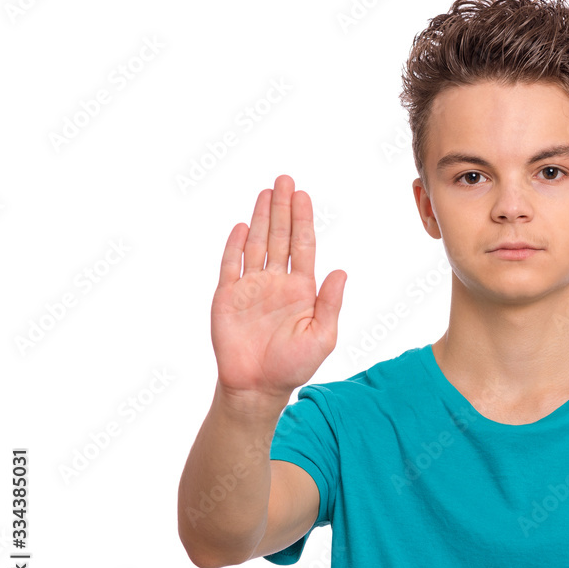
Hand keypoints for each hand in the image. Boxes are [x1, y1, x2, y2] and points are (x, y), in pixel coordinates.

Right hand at [211, 174, 345, 400]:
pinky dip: (235, 245)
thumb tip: (341, 271)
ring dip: (260, 218)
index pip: (303, 246)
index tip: (302, 195)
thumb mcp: (322, 336)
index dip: (302, 220)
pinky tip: (241, 225)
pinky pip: (231, 265)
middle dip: (282, 208)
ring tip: (266, 192)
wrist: (257, 386)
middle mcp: (277, 282)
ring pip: (256, 244)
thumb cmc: (294, 365)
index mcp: (301, 289)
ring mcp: (251, 287)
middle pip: (280, 237)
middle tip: (285, 180)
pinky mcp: (227, 296)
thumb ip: (330, 303)